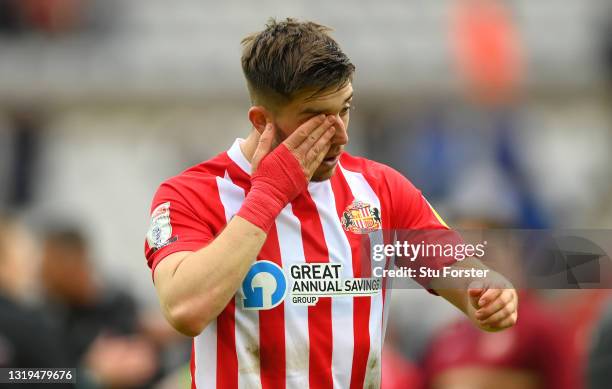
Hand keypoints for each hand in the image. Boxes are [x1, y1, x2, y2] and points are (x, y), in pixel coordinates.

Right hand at [239, 114, 336, 231]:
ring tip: (333, 129)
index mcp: (284, 150)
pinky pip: (318, 161)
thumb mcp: (258, 157)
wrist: (268, 197)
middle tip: (332, 118)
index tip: (321, 116)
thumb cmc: (261, 177)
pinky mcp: (307, 176)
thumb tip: (269, 124)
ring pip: (318, 149)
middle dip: (323, 127)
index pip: (302, 133)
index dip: (313, 123)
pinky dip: (324, 152)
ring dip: (326, 138)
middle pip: (313, 138)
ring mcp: (303, 167)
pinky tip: (328, 145)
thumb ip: (265, 139)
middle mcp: (296, 157)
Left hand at [468, 281, 517, 331]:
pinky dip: (499, 324)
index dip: (489, 297)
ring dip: (492, 318)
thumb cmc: (481, 294)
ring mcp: (513, 305)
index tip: (480, 303)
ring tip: (480, 320)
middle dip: (488, 310)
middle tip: (477, 315)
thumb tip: (472, 291)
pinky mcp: (513, 316)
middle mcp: (509, 294)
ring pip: (506, 312)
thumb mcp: (475, 290)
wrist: (486, 303)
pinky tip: (489, 324)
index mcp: (500, 284)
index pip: (497, 289)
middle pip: (502, 302)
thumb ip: (473, 289)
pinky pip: (510, 321)